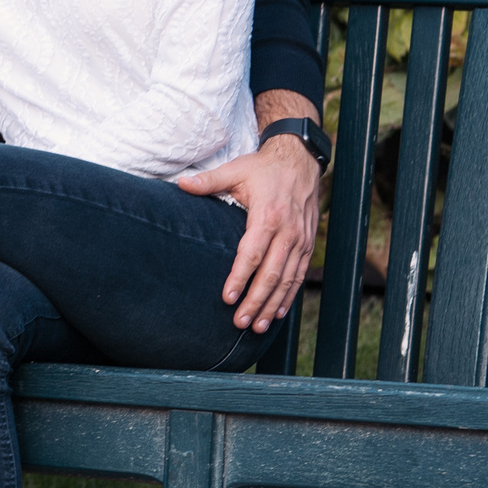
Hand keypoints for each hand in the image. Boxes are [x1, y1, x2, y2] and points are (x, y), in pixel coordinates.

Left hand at [177, 93, 321, 329]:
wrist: (300, 161)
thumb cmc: (263, 168)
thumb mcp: (236, 169)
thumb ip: (209, 180)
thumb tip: (180, 183)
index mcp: (268, 216)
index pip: (253, 253)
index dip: (240, 277)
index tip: (227, 298)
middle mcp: (288, 231)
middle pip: (272, 273)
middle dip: (256, 300)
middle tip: (240, 322)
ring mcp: (301, 239)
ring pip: (288, 279)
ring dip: (273, 304)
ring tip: (257, 326)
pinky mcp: (307, 243)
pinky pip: (300, 274)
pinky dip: (290, 295)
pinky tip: (278, 312)